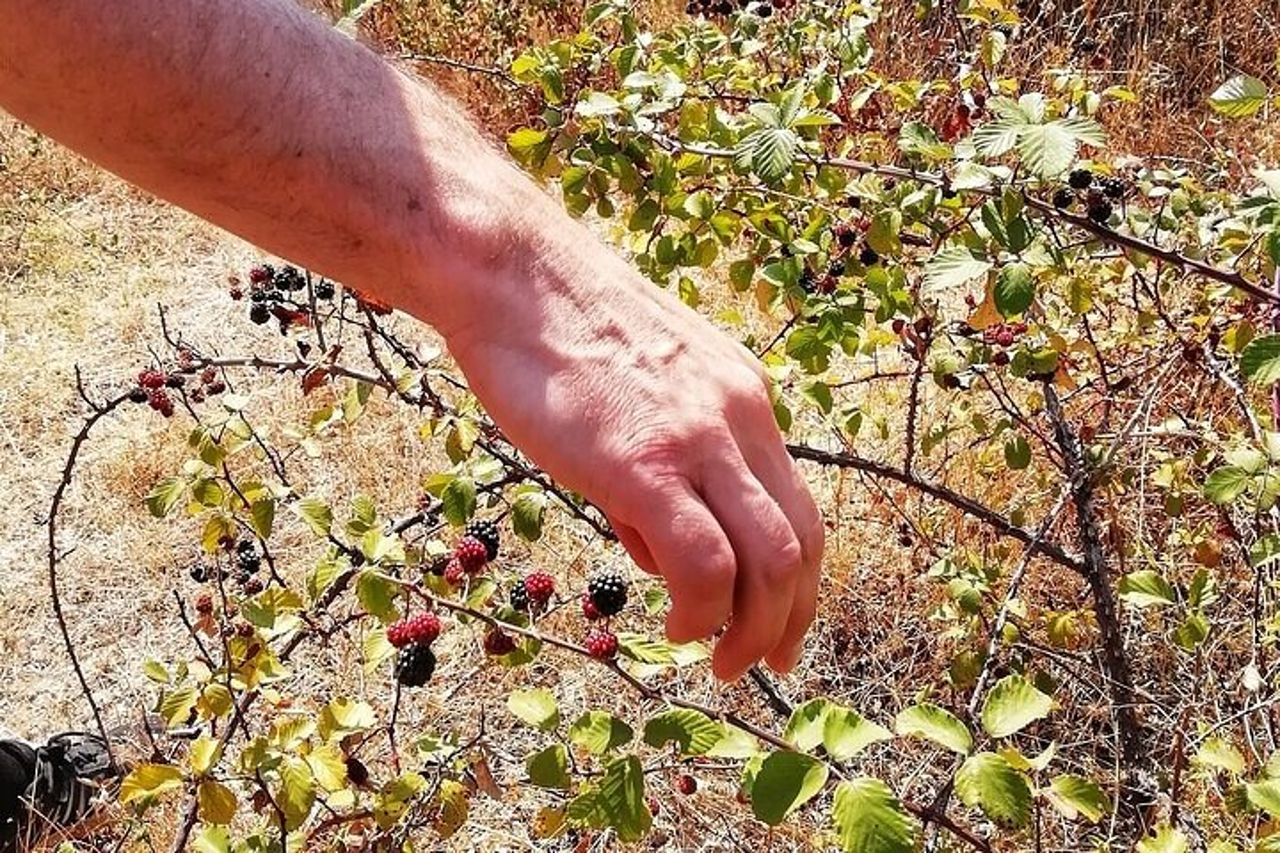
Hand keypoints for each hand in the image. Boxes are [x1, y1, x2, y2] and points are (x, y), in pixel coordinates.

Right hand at [444, 217, 823, 680]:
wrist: (510, 272)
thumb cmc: (555, 328)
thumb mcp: (641, 388)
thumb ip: (667, 458)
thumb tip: (658, 539)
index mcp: (743, 399)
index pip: (798, 507)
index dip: (798, 580)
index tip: (777, 625)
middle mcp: (741, 417)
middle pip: (802, 542)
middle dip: (790, 618)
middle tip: (761, 663)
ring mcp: (699, 439)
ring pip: (772, 561)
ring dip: (754, 629)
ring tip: (716, 659)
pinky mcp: (647, 463)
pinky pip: (705, 562)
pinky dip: (701, 610)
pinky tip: (672, 625)